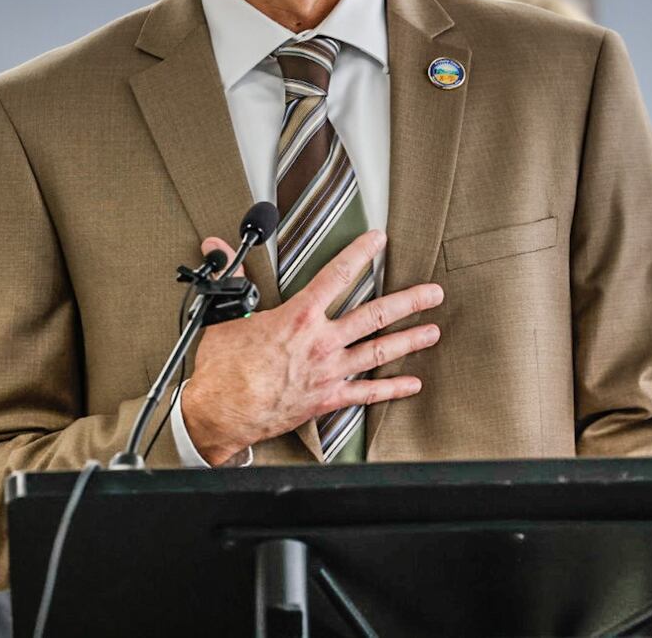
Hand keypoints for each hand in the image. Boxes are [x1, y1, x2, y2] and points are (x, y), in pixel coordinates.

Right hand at [179, 230, 442, 465]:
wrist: (220, 412)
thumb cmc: (223, 367)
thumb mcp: (226, 314)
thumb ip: (233, 280)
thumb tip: (218, 247)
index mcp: (298, 316)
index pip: (336, 275)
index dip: (360, 254)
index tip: (378, 240)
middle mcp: (321, 342)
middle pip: (374, 315)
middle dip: (408, 301)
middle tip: (433, 293)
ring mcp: (329, 372)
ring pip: (379, 352)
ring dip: (409, 341)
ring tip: (433, 331)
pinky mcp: (327, 399)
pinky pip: (367, 394)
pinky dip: (391, 389)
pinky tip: (411, 384)